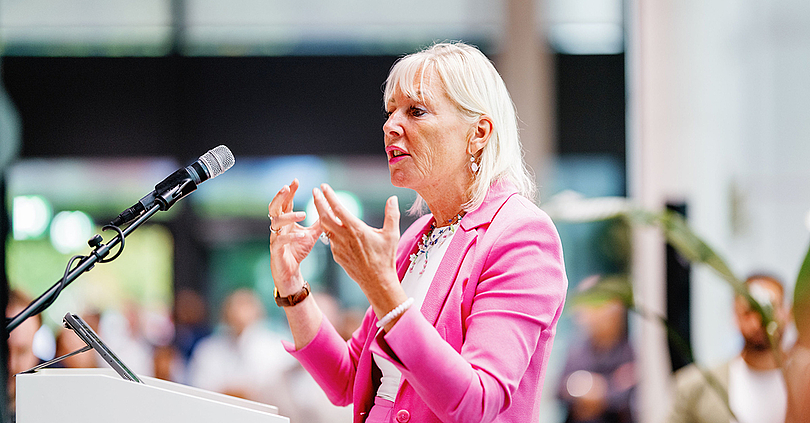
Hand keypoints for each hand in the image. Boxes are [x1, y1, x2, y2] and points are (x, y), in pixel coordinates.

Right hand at [268, 179, 320, 294]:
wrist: (291, 271)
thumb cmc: (298, 250)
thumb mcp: (311, 234)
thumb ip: (319, 223)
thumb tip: (330, 210)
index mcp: (285, 221)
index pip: (286, 203)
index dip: (289, 192)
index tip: (295, 181)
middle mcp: (278, 227)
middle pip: (274, 208)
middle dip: (280, 197)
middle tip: (286, 188)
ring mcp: (275, 237)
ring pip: (276, 222)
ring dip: (289, 216)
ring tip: (303, 214)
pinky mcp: (276, 249)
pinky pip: (280, 240)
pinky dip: (291, 236)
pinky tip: (302, 235)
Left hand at [312, 183, 405, 315]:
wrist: (376, 281)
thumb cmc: (385, 258)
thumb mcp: (392, 235)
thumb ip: (392, 214)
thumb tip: (393, 198)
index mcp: (356, 229)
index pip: (338, 208)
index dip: (329, 196)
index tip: (323, 187)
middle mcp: (344, 237)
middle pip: (325, 216)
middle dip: (318, 202)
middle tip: (314, 191)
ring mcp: (338, 247)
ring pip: (325, 228)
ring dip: (321, 215)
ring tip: (320, 205)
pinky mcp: (337, 255)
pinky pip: (330, 239)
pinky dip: (329, 230)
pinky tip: (331, 226)